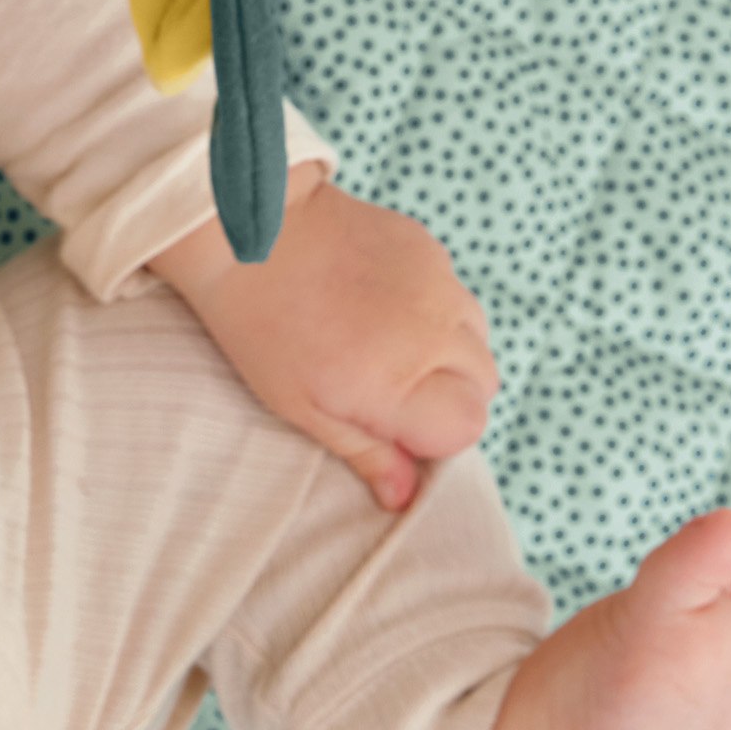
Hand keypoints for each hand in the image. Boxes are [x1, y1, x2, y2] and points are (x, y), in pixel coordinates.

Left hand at [147, 168, 499, 512]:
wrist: (246, 232)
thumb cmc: (262, 326)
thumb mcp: (300, 405)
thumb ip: (364, 451)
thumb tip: (404, 497)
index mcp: (399, 380)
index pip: (468, 428)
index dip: (433, 436)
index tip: (390, 424)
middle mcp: (433, 331)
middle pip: (483, 386)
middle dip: (450, 397)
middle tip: (385, 388)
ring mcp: (439, 283)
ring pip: (477, 340)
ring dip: (448, 355)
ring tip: (383, 346)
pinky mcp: (431, 248)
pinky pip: (455, 296)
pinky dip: (433, 311)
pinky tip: (380, 304)